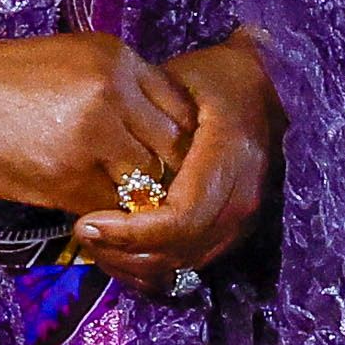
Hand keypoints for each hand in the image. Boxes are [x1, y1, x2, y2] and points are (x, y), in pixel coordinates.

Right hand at [0, 32, 195, 219]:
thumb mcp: (70, 60)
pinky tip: (82, 203)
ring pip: (145, 182)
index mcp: (117, 58)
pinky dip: (103, 214)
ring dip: (133, 196)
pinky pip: (109, 207)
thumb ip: (119, 87)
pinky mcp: (67, 177)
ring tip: (109, 195)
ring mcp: (94, 136)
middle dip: (163, 171)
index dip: (176, 137)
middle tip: (146, 184)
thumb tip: (156, 130)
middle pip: (172, 147)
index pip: (181, 107)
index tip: (162, 153)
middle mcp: (114, 92)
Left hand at [74, 36, 278, 288]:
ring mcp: (244, 217)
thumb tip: (102, 160)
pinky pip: (192, 262)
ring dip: (137, 263)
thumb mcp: (175, 83)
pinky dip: (153, 266)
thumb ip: (146, 122)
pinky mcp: (235, 229)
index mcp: (231, 154)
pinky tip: (121, 253)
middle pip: (182, 248)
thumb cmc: (210, 78)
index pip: (182, 216)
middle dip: (128, 253)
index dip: (133, 232)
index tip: (88, 223)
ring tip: (97, 243)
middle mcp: (244, 194)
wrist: (261, 86)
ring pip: (186, 262)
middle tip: (84, 234)